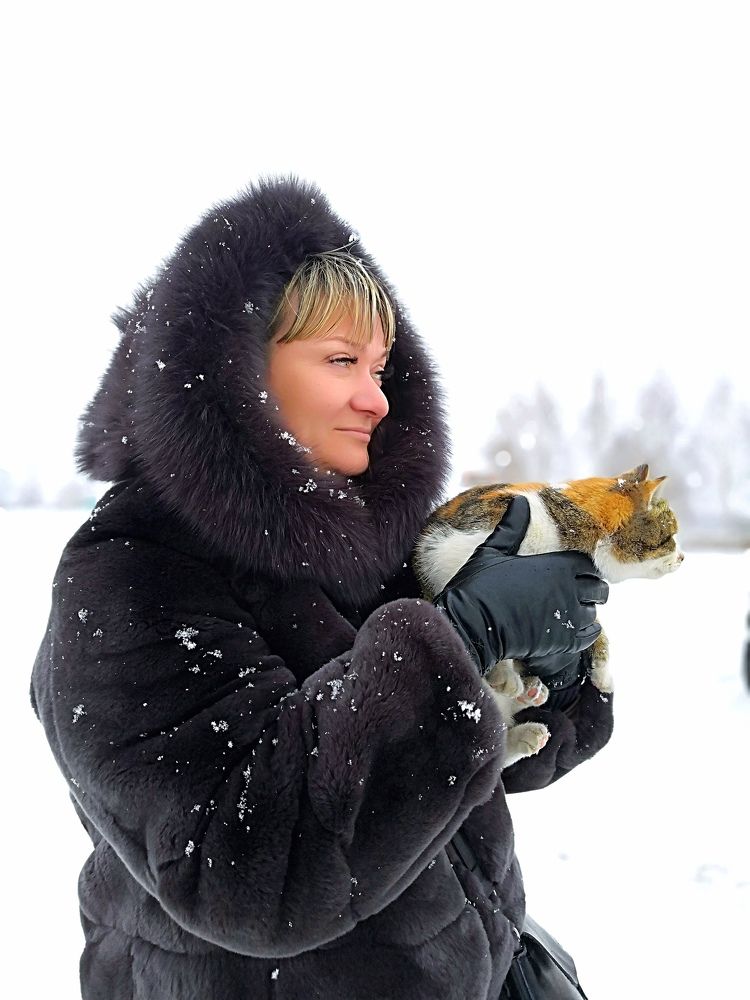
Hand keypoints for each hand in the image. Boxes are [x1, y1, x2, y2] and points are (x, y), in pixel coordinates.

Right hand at [433, 496, 608, 674]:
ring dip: (586, 611)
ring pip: (593, 613)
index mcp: (554, 566)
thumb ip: (513, 527)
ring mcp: (566, 617)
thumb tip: (520, 500)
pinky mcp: (562, 641)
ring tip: (574, 611)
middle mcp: (567, 590)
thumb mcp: (494, 550)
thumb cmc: (479, 586)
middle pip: (597, 588)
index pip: (586, 565)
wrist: (471, 624)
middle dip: (593, 589)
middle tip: (582, 592)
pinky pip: (588, 636)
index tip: (579, 573)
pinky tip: (578, 629)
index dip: (584, 569)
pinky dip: (588, 632)